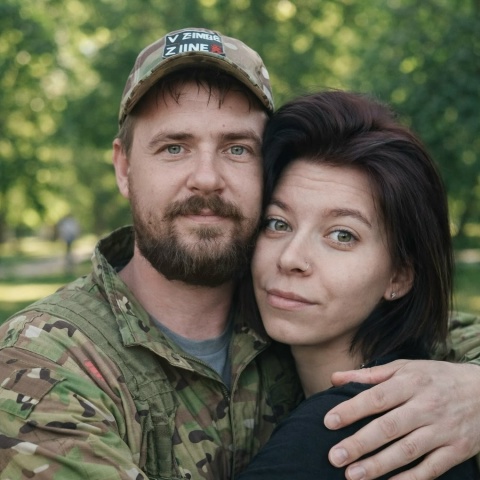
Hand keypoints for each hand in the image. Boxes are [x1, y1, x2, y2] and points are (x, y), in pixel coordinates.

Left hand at [324, 360, 479, 479]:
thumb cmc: (435, 377)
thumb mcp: (405, 367)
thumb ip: (369, 375)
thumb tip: (335, 378)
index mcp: (410, 382)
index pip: (376, 397)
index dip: (352, 410)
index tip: (329, 421)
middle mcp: (426, 406)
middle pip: (388, 427)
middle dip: (359, 443)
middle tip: (334, 456)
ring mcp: (443, 430)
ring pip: (407, 451)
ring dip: (378, 465)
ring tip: (352, 475)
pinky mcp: (457, 450)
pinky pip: (431, 469)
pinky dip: (409, 479)